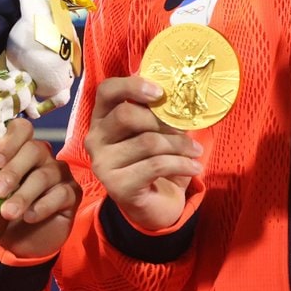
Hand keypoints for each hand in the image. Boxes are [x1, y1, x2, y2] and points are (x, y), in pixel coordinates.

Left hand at [0, 111, 79, 258]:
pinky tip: (30, 217)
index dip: (9, 141)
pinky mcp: (71, 194)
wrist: (6, 246)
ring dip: (24, 194)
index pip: (21, 128)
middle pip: (34, 149)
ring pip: (46, 174)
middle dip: (14, 171)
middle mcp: (40, 156)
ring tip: (8, 213)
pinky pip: (62, 193)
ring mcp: (58, 174)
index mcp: (17, 148)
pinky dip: (43, 205)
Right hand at [84, 75, 203, 231]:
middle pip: (126, 115)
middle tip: (185, 128)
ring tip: (195, 151)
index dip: (132, 86)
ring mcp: (103, 164)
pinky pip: (156, 166)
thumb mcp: (154, 129)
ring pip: (147, 142)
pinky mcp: (117, 186)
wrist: (153, 204)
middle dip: (162, 120)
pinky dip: (181, 164)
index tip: (160, 92)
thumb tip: (177, 88)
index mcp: (102, 117)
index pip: (107, 90)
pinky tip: (194, 167)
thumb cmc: (153, 159)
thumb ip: (156, 109)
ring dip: (179, 145)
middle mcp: (95, 139)